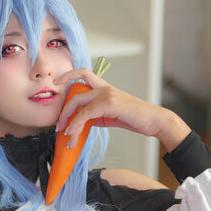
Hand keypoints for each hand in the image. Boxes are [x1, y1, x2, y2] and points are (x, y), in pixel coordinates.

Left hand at [54, 69, 190, 152]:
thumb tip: (82, 121)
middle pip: (75, 93)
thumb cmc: (135, 118)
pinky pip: (86, 113)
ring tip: (65, 135)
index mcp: (105, 88)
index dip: (68, 75)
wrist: (154, 121)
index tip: (56, 82)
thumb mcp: (111, 115)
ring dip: (68, 121)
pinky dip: (77, 124)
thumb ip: (97, 115)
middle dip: (64, 110)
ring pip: (78, 103)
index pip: (83, 74)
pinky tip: (73, 133)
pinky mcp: (110, 104)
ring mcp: (107, 94)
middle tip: (59, 125)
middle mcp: (105, 88)